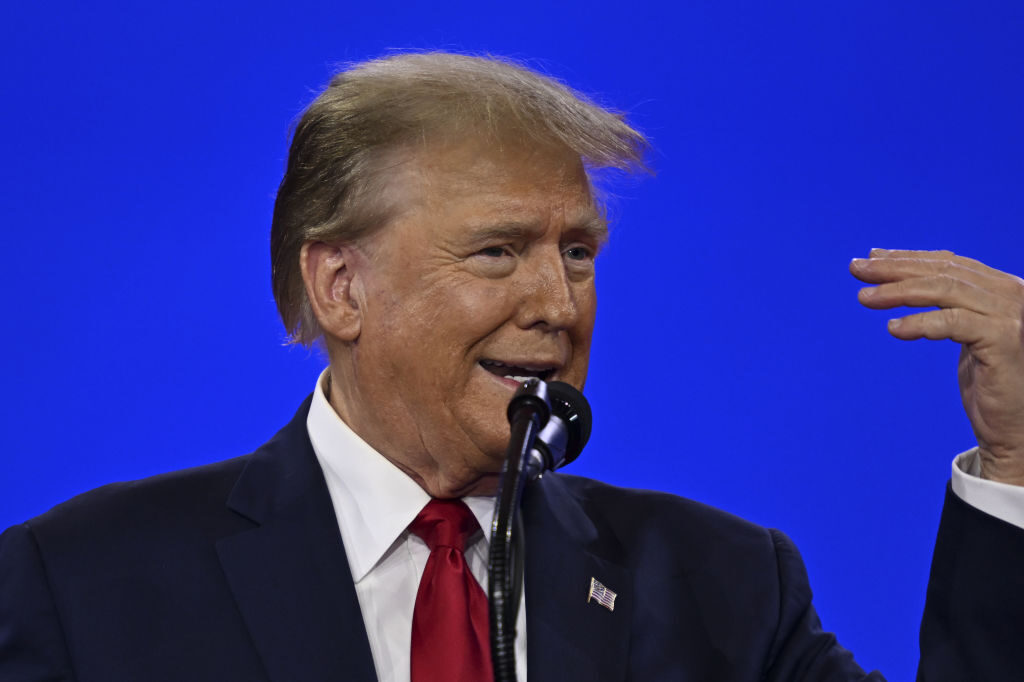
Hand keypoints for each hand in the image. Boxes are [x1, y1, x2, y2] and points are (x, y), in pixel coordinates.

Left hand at [850, 249, 1023, 484]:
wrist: (1017, 429)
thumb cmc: (990, 383)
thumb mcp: (967, 334)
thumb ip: (949, 306)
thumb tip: (904, 282)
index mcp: (1003, 289)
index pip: (950, 264)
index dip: (908, 258)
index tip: (871, 258)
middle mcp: (1012, 294)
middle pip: (943, 272)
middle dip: (895, 268)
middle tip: (855, 269)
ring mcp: (1011, 315)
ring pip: (945, 290)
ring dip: (898, 291)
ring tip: (865, 297)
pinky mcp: (1004, 339)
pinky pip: (952, 321)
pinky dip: (919, 322)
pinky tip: (893, 328)